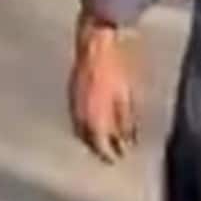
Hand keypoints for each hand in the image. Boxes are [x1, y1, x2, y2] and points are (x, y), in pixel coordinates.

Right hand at [68, 10, 138, 162]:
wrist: (96, 42)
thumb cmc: (116, 67)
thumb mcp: (127, 97)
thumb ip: (126, 121)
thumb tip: (129, 140)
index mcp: (94, 119)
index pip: (100, 146)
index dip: (109, 154)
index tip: (118, 158)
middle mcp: (80, 115)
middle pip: (88, 140)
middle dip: (99, 148)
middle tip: (113, 151)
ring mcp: (73, 104)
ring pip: (80, 129)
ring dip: (91, 137)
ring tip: (104, 138)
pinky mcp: (71, 93)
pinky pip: (77, 116)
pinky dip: (85, 123)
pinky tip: (95, 120)